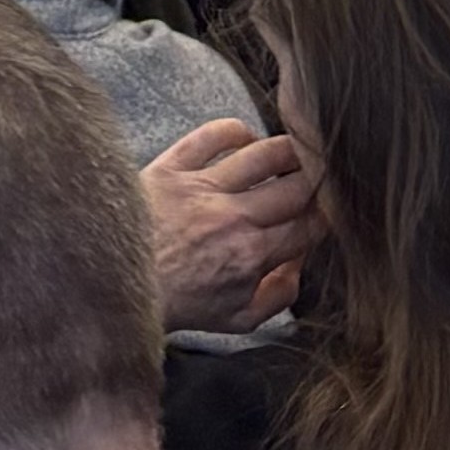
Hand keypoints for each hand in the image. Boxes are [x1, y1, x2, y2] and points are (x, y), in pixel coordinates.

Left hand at [147, 118, 317, 333]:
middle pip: (298, 185)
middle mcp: (233, 216)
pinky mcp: (170, 168)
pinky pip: (211, 135)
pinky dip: (235, 130)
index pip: (311, 225)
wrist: (112, 283)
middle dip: (320, 179)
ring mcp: (201, 188)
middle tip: (327, 174)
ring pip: (264, 154)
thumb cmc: (175, 302)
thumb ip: (279, 295)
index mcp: (252, 254)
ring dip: (290, 150)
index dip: (332, 213)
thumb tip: (299, 264)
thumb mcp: (237, 319)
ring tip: (299, 151)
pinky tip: (246, 137)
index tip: (338, 208)